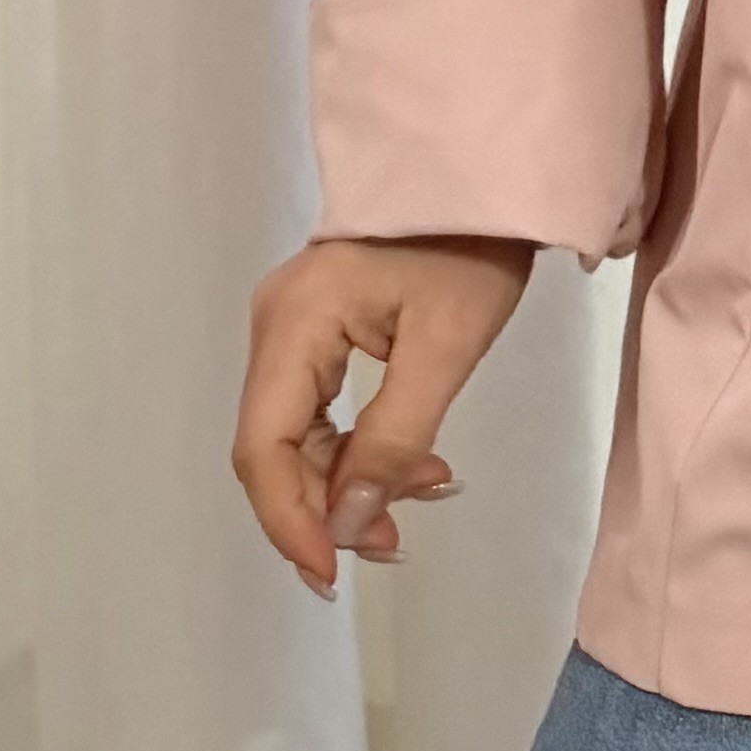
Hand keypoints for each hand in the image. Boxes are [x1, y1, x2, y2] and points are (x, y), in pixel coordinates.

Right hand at [234, 230, 532, 599]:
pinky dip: (360, 445)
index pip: (262, 447)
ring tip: (421, 499)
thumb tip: (347, 526)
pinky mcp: (318, 327)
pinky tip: (414, 467)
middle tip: (393, 546)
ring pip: (299, 433)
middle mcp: (274, 326)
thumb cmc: (473, 247)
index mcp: (292, 324)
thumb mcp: (446, 348)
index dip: (289, 520)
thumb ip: (393, 440)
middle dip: (327, 507)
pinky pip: (321, 406)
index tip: (331, 576)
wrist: (488, 173)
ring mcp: (292, 325)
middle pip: (275, 446)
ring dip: (350, 480)